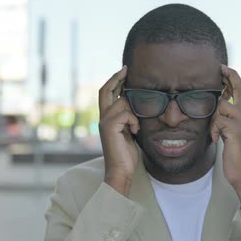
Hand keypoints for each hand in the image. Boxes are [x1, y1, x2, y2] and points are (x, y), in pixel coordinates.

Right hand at [98, 66, 139, 195]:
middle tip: (126, 69)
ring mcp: (104, 121)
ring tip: (136, 127)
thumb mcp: (130, 132)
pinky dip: (134, 121)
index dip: (114, 81)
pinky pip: (126, 113)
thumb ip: (129, 118)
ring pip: (122, 102)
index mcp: (107, 118)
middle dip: (116, 78)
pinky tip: (134, 132)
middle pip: (105, 90)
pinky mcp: (109, 126)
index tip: (124, 71)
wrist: (120, 171)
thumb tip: (138, 105)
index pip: (107, 93)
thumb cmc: (127, 155)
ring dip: (134, 112)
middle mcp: (102, 118)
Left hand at [211, 65, 240, 212]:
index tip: (224, 69)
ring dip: (213, 120)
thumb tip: (217, 108)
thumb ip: (227, 121)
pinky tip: (217, 140)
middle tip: (220, 68)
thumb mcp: (231, 135)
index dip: (233, 78)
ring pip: (221, 107)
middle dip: (229, 77)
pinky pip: (218, 121)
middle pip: (237, 90)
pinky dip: (214, 130)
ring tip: (216, 134)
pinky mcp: (236, 130)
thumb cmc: (234, 156)